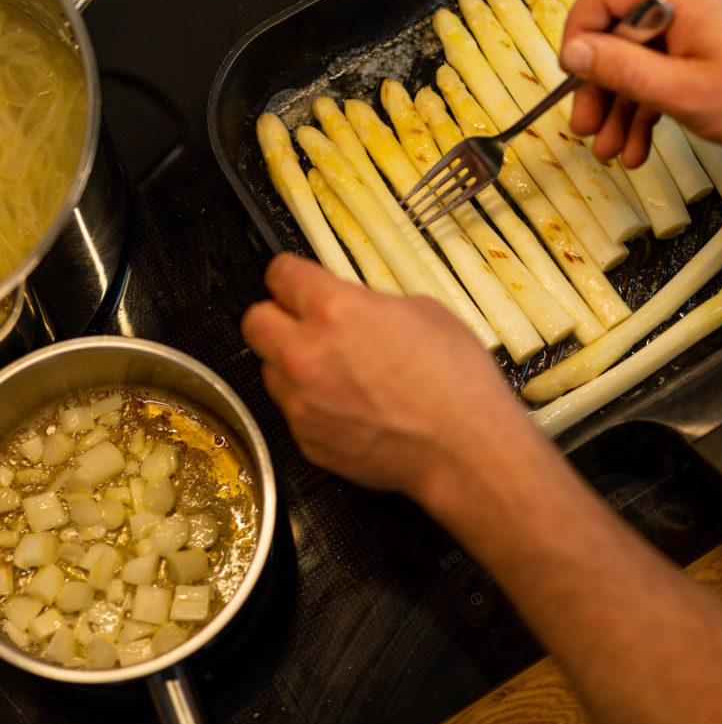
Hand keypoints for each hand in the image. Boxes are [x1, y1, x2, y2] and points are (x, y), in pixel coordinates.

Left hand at [240, 253, 526, 497]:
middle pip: (254, 322)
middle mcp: (304, 354)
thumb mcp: (421, 310)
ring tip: (336, 373)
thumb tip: (354, 306)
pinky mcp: (306, 440)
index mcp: (333, 309)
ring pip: (269, 370)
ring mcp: (300, 402)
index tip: (296, 282)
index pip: (279, 274)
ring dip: (292, 365)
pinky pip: (293, 411)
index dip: (290, 276)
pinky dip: (311, 406)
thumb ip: (369, 303)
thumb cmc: (455, 380)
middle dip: (276, 317)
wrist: (464, 449)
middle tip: (304, 324)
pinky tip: (349, 407)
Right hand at [560, 0, 721, 165]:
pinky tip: (635, 142)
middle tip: (584, 126)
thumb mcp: (681, 92)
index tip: (571, 74)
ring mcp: (692, 18)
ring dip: (619, 105)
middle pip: (616, 31)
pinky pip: (657, 66)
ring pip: (634, 57)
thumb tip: (574, 52)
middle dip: (598, 85)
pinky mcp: (699, 40)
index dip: (579, 31)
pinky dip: (644, 103)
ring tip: (609, 149)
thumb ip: (622, 70)